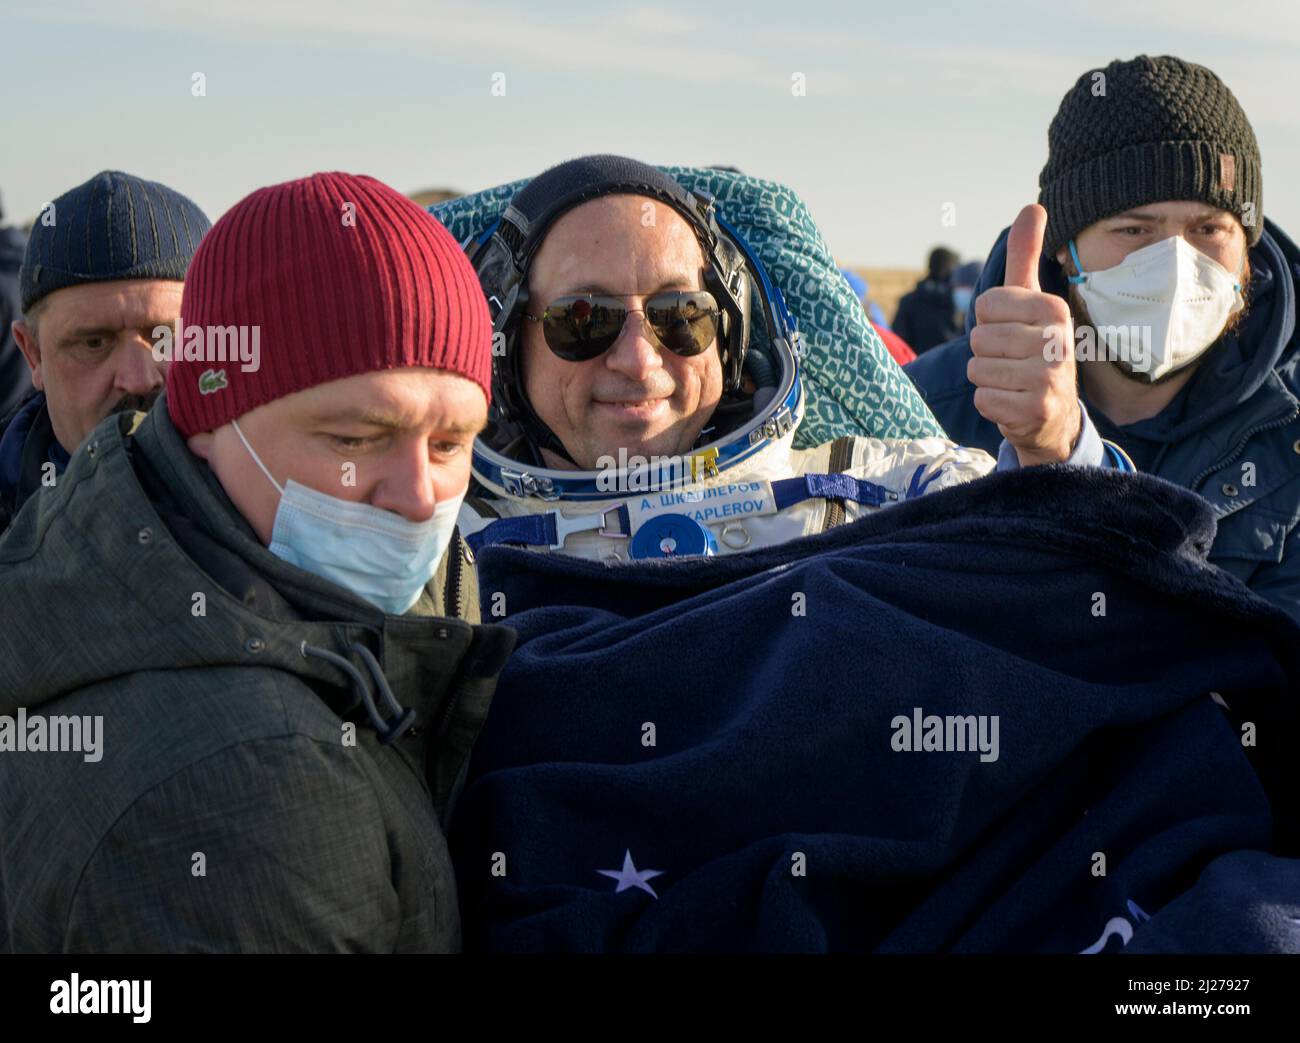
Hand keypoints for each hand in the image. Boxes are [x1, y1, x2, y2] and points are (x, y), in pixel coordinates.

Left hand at [968, 203, 1080, 465]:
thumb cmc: (1034, 349)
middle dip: (986, 352)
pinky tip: (1013, 402)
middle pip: (979, 338)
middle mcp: (1058, 341)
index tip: (1012, 332)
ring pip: (977, 369)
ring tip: (1013, 381)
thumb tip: (1033, 206)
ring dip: (987, 379)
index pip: (985, 306)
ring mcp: (1050, 377)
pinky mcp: (1036, 409)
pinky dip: (990, 403)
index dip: (988, 322)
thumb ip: (1025, 256)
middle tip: (1012, 361)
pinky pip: (982, 398)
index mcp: (1053, 309)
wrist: (1054, 414)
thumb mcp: (1030, 301)